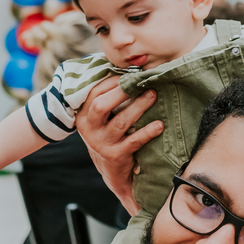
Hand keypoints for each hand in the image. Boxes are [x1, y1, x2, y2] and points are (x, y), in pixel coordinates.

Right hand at [75, 76, 162, 213]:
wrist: (112, 172)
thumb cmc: (110, 137)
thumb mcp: (101, 119)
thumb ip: (108, 99)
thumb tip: (126, 71)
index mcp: (83, 116)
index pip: (94, 92)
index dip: (112, 81)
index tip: (129, 74)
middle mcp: (89, 130)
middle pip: (100, 105)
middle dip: (121, 91)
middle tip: (140, 82)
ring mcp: (101, 144)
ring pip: (120, 122)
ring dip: (138, 107)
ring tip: (153, 95)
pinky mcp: (115, 156)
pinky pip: (133, 141)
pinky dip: (147, 132)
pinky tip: (159, 125)